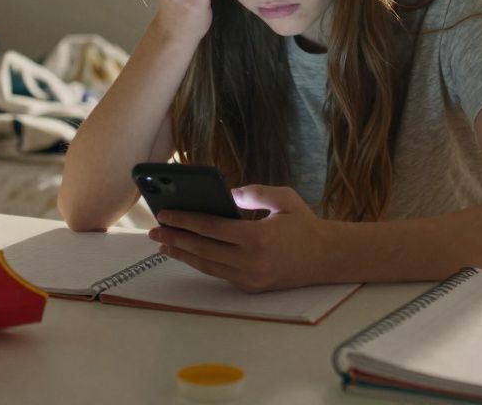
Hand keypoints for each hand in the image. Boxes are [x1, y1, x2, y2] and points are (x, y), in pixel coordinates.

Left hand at [147, 185, 333, 291]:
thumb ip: (252, 194)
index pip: (210, 228)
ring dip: (182, 254)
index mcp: (257, 238)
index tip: (165, 213)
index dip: (185, 220)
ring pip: (207, 266)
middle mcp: (250, 262)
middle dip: (175, 238)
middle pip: (202, 249)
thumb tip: (224, 196)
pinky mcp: (250, 287)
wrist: (327, 258)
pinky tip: (187, 253)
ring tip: (163, 243)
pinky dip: (200, 263)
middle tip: (154, 229)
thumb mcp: (283, 198)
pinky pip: (218, 273)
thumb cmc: (304, 224)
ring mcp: (249, 278)